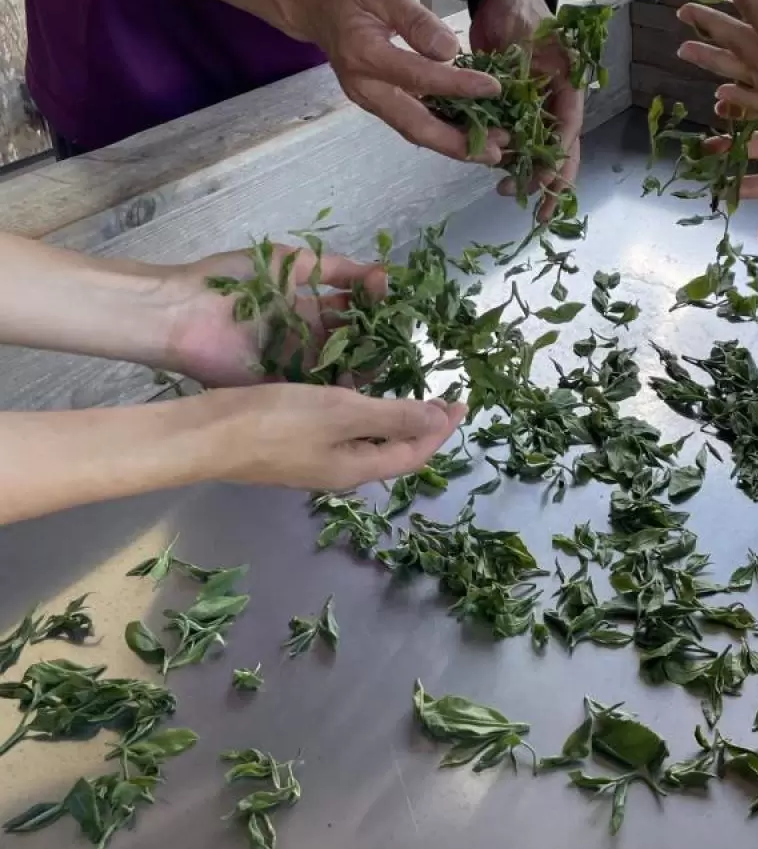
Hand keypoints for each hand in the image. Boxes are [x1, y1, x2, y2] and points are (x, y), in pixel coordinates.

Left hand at [158, 245, 386, 387]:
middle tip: (397, 334)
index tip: (390, 295)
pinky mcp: (281, 388)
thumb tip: (378, 270)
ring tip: (384, 357)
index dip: (374, 303)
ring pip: (342, 370)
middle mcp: (306, 339)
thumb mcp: (287, 261)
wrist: (182, 311)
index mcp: (307, 308)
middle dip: (377, 337)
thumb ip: (333, 267)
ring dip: (364, 363)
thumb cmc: (231, 282)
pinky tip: (361, 382)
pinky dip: (339, 391)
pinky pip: (317, 394)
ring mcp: (295, 366)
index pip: (352, 309)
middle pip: (353, 343)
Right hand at [191, 385, 466, 490]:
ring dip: (389, 412)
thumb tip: (438, 419)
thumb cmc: (276, 422)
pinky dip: (357, 405)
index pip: (413, 453)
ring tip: (402, 381)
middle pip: (392, 448)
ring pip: (365, 436)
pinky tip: (350, 381)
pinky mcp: (289, 441)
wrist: (204, 435)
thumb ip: (392, 415)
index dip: (440, 429)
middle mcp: (338, 467)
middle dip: (419, 422)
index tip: (462, 402)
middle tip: (438, 392)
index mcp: (356, 466)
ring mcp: (312, 457)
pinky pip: (339, 425)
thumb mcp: (342, 412)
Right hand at [294, 0, 505, 163]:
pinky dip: (439, 131)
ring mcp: (368, 98)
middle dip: (457, 142)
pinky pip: (409, 121)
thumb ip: (414, 18)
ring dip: (451, 143)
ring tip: (490, 149)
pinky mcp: (375, 100)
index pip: (419, 77)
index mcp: (364, 54)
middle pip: (414, 125)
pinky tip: (468, 134)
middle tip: (497, 150)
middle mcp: (364, 86)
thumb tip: (450, 51)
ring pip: (412, 129)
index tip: (494, 88)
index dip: (458, 86)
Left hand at [471, 0, 583, 220]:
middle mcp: (556, 99)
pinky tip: (495, 173)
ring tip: (507, 194)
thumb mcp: (524, 35)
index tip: (544, 183)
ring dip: (526, 172)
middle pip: (560, 148)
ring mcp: (536, 103)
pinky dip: (506, 155)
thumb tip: (522, 98)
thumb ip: (524, 67)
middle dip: (551, 182)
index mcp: (568, 83)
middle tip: (539, 213)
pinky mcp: (514, 105)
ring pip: (537, 148)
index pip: (569, 127)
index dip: (558, 158)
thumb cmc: (518, 9)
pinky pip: (514, 136)